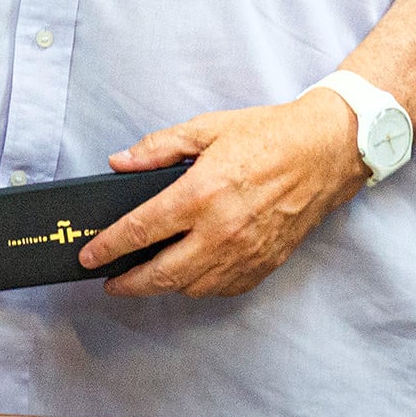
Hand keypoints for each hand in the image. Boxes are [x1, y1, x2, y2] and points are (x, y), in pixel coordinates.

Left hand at [74, 93, 371, 297]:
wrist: (326, 151)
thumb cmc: (268, 135)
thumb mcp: (207, 127)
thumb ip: (158, 147)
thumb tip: (120, 163)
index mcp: (201, 193)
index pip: (141, 230)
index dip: (109, 247)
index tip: (90, 257)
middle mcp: (222, 230)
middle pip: (162, 274)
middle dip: (128, 283)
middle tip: (110, 282)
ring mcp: (245, 253)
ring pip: (191, 287)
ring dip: (162, 287)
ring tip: (145, 277)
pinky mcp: (265, 264)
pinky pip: (222, 288)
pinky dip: (198, 287)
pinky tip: (187, 275)